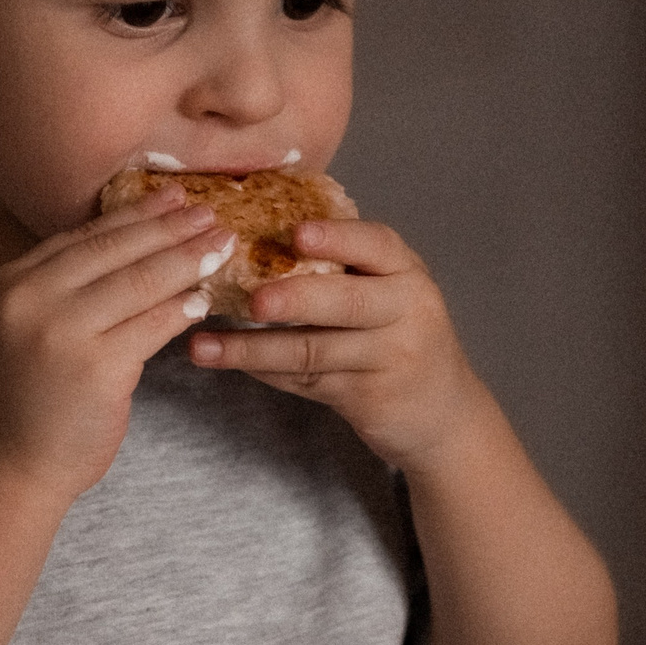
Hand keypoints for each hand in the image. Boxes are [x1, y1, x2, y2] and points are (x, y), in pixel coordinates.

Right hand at [0, 187, 236, 501]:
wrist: (15, 465)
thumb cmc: (33, 395)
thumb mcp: (33, 325)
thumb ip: (72, 286)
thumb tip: (144, 240)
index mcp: (13, 281)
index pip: (86, 235)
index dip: (136, 214)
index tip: (174, 197)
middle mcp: (32, 298)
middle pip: (116, 250)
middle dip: (171, 228)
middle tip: (212, 214)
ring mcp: (62, 331)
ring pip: (141, 282)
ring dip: (188, 261)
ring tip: (222, 246)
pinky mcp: (97, 366)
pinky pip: (154, 325)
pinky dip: (184, 309)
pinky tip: (205, 299)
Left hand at [186, 218, 497, 472]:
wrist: (444, 413)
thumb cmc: (399, 334)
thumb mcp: (388, 291)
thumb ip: (342, 267)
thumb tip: (256, 230)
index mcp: (405, 271)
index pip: (376, 245)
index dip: (337, 237)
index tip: (296, 232)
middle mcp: (406, 311)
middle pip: (346, 302)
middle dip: (294, 298)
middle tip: (250, 298)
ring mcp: (390, 358)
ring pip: (314, 350)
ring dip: (252, 348)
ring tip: (202, 346)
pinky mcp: (368, 398)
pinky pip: (306, 381)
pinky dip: (263, 370)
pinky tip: (228, 360)